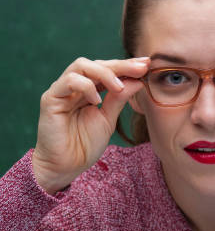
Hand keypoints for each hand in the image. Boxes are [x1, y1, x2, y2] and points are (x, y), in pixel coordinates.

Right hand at [32, 56, 149, 193]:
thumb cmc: (84, 146)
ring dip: (104, 74)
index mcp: (88, 90)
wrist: (66, 167)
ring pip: (81, 66)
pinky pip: (68, 81)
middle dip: (120, 65)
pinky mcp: (50, 99)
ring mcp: (61, 91)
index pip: (107, 69)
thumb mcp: (108, 119)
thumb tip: (138, 81)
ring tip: (118, 89)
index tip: (147, 65)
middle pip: (96, 63)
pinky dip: (85, 86)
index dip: (126, 66)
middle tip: (140, 68)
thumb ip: (119, 99)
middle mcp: (73, 86)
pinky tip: (96, 100)